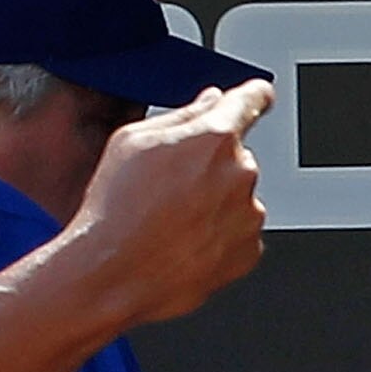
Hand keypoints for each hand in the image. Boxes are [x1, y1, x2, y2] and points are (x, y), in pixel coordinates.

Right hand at [65, 80, 271, 325]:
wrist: (111, 275)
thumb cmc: (116, 211)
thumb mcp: (132, 142)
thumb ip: (183, 115)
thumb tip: (210, 103)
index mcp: (214, 138)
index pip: (252, 100)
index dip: (254, 95)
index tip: (259, 96)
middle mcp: (240, 173)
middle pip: (236, 157)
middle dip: (210, 167)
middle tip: (168, 190)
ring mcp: (248, 216)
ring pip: (237, 198)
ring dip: (214, 204)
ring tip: (169, 222)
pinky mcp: (248, 252)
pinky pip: (239, 234)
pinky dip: (218, 237)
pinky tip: (182, 243)